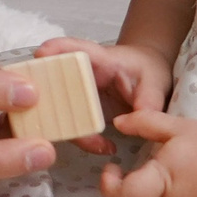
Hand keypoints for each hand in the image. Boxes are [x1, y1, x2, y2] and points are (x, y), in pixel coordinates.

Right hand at [36, 35, 172, 153]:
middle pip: (52, 80)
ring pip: (55, 107)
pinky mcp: (74, 110)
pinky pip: (66, 123)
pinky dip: (78, 138)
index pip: (75, 48)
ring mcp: (72, 92)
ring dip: (68, 128)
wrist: (144, 82)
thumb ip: (149, 98)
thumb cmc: (146, 73)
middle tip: (61, 124)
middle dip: (45, 98)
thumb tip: (141, 117)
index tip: (42, 53)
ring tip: (100, 146)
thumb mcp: (154, 82)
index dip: (57, 49)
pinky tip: (101, 147)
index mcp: (98, 59)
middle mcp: (77, 74)